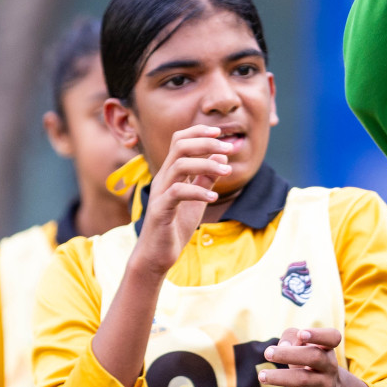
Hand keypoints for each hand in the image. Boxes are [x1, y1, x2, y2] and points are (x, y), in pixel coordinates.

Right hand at [129, 126, 232, 275]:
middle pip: (180, 146)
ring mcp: (160, 193)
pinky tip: (213, 198)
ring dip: (207, 164)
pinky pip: (177, 193)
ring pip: (180, 165)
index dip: (199, 132)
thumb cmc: (175, 226)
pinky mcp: (160, 210)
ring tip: (227, 172)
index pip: (179, 140)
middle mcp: (163, 178)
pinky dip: (198, 192)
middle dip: (207, 142)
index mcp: (171, 173)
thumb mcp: (197, 199)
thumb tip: (221, 157)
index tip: (220, 132)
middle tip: (230, 149)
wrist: (157, 255)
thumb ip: (206, 179)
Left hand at [256, 327, 373, 386]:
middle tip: (267, 353)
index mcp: (328, 349)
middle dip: (289, 354)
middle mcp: (331, 366)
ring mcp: (326, 386)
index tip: (302, 333)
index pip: (332, 337)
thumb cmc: (310, 363)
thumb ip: (291, 337)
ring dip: (279, 377)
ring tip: (261, 375)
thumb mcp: (304, 347)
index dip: (318, 335)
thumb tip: (282, 347)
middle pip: (314, 357)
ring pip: (303, 379)